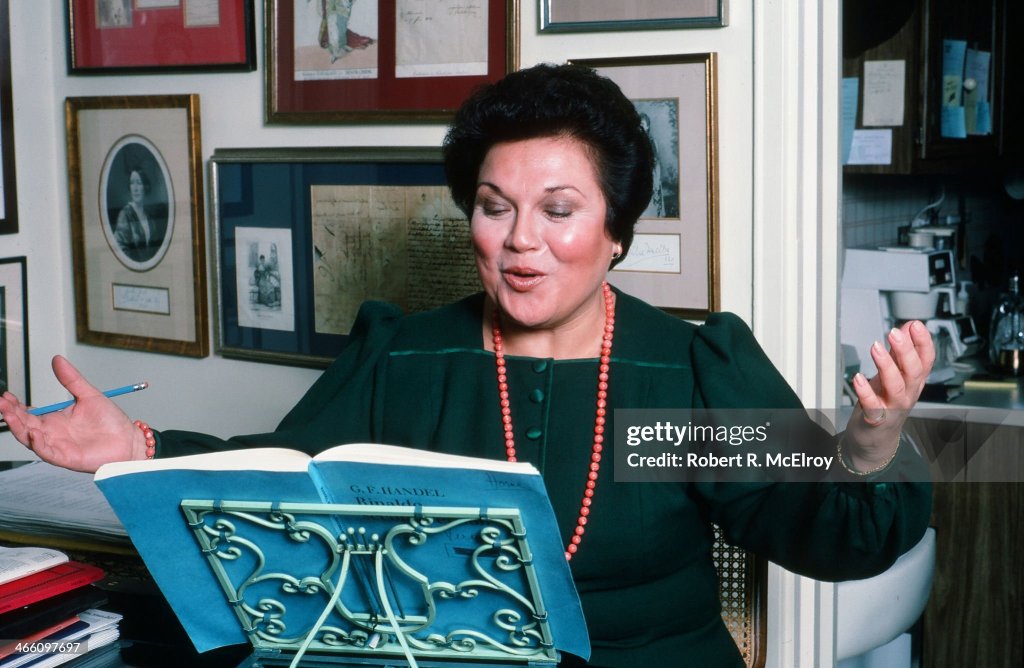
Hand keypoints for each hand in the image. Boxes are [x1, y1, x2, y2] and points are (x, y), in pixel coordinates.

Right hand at [0, 356, 144, 472]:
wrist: (129, 441)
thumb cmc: (110, 422)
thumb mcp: (89, 395)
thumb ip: (71, 380)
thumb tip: (57, 360)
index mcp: (55, 420)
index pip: (28, 413)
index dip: (15, 405)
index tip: (6, 395)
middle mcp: (52, 434)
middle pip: (24, 425)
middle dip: (11, 414)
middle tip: (1, 402)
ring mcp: (58, 446)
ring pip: (30, 439)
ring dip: (18, 427)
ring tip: (9, 414)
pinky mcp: (66, 458)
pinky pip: (47, 452)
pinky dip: (38, 444)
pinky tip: (33, 433)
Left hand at [846, 320, 934, 470]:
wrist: (874, 439)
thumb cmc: (884, 404)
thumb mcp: (894, 375)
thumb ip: (900, 352)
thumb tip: (909, 327)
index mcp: (913, 382)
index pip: (926, 360)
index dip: (923, 343)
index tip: (916, 325)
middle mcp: (907, 394)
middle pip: (913, 371)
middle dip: (906, 350)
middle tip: (895, 332)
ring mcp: (893, 407)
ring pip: (896, 386)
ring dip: (887, 366)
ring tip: (876, 348)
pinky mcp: (876, 419)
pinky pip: (873, 406)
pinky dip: (866, 392)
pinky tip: (858, 378)